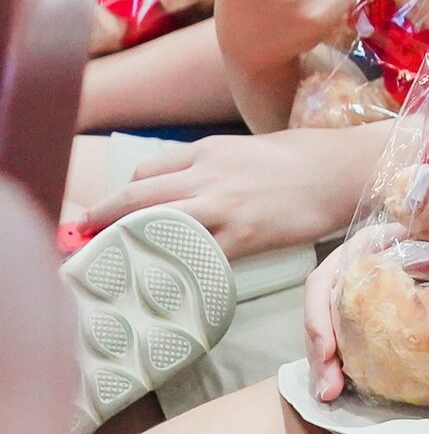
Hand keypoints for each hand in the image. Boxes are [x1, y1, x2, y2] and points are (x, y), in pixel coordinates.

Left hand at [82, 124, 383, 258]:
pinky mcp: (243, 234)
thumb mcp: (251, 150)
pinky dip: (169, 269)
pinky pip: (193, 255)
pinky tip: (157, 283)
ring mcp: (223, 205)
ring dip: (121, 246)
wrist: (346, 169)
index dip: (122, 198)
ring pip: (153, 224)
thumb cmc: (307, 157)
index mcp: (209, 150)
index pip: (147, 173)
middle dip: (100, 221)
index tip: (108, 219)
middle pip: (136, 197)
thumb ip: (216, 167)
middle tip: (78, 244)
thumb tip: (193, 189)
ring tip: (101, 267)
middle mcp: (207, 174)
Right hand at [302, 221, 398, 401]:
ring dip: (324, 367)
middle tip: (328, 390)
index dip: (319, 317)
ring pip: (327, 335)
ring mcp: (355, 300)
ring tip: (329, 395)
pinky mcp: (366, 321)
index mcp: (361, 250)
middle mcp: (349, 275)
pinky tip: (340, 390)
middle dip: (319, 356)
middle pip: (320, 316)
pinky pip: (344, 344)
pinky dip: (340, 367)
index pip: (323, 283)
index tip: (329, 350)